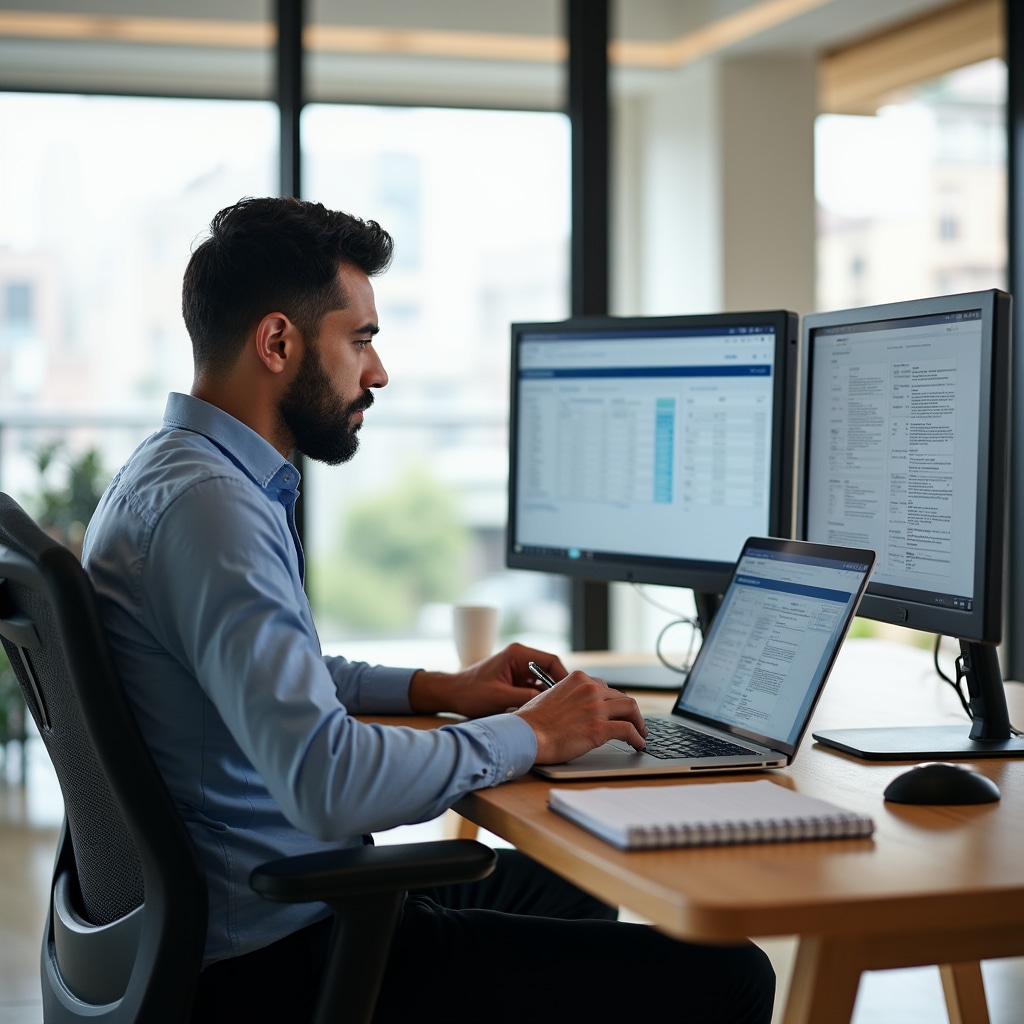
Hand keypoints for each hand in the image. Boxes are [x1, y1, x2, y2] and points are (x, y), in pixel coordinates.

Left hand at [408, 643, 567, 718]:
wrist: (452, 694)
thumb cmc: (470, 693)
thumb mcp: (499, 698)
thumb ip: (524, 697)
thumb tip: (548, 702)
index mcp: (517, 653)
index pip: (551, 661)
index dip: (563, 677)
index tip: (569, 695)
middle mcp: (520, 657)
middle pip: (550, 670)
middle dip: (558, 688)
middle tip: (567, 706)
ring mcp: (519, 668)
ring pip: (544, 680)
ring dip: (548, 694)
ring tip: (556, 711)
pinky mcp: (516, 679)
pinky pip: (534, 687)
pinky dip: (539, 698)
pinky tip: (542, 711)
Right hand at [514, 672, 646, 763]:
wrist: (526, 734)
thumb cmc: (531, 720)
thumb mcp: (549, 695)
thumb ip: (568, 696)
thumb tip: (576, 706)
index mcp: (578, 679)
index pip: (604, 687)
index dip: (612, 701)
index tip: (616, 710)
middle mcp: (590, 689)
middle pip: (621, 697)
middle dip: (629, 711)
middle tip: (633, 722)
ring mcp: (597, 708)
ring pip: (631, 709)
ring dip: (639, 722)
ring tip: (640, 732)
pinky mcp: (600, 728)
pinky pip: (628, 730)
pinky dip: (637, 737)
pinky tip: (638, 744)